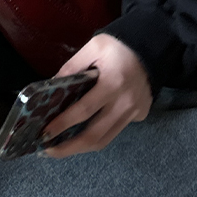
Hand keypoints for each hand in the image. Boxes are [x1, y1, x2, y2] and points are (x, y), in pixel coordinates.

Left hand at [41, 34, 152, 157]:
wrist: (152, 48)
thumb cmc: (119, 46)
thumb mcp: (93, 47)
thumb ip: (73, 66)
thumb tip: (52, 87)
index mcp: (112, 84)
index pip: (83, 111)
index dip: (63, 124)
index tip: (45, 133)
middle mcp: (125, 103)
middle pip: (94, 135)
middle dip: (69, 147)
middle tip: (49, 150)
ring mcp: (134, 112)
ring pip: (105, 139)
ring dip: (82, 147)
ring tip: (62, 148)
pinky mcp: (140, 115)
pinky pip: (115, 130)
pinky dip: (98, 135)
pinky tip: (83, 133)